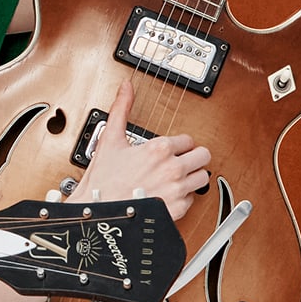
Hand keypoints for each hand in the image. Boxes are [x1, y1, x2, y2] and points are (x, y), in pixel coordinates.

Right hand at [75, 81, 210, 220]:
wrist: (97, 214)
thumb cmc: (101, 182)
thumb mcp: (110, 140)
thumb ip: (122, 110)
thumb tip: (126, 88)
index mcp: (159, 149)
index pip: (188, 140)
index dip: (179, 144)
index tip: (171, 150)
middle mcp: (172, 168)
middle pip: (203, 156)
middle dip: (193, 157)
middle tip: (181, 161)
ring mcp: (176, 190)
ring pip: (202, 178)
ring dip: (192, 177)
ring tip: (176, 178)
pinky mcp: (176, 210)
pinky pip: (192, 200)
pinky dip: (183, 198)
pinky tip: (168, 195)